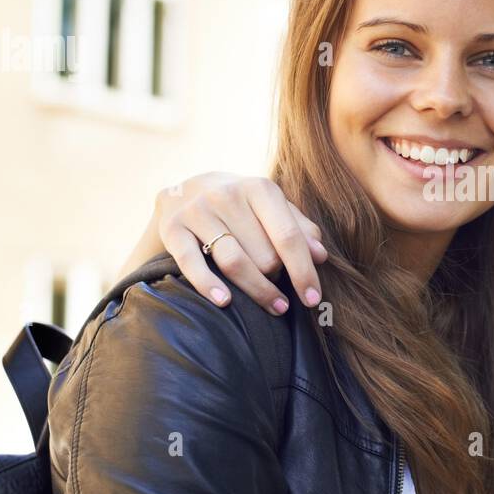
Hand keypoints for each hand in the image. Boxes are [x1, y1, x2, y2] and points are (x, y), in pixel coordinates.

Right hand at [130, 172, 327, 314]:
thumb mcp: (272, 208)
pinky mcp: (172, 228)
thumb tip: (320, 255)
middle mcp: (227, 195)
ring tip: (273, 305)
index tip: (313, 299)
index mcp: (259, 188)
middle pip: (263, 255)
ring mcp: (197, 211)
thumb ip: (299, 228)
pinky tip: (224, 302)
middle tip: (279, 283)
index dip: (303, 271)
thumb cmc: (242, 206)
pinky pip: (192, 263)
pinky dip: (208, 285)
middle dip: (276, 276)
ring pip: (233, 262)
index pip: (287, 236)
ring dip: (257, 290)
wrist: (185, 190)